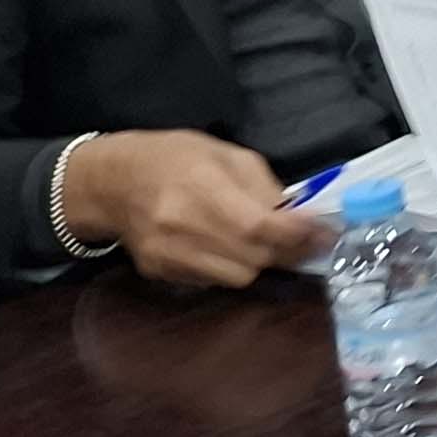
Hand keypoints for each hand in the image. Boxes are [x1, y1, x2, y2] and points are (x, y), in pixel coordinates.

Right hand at [56, 130, 326, 287]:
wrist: (110, 183)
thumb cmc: (175, 158)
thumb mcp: (226, 153)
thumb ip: (264, 187)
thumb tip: (301, 218)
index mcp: (200, 186)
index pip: (258, 225)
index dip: (298, 235)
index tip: (326, 235)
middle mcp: (180, 226)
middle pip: (253, 258)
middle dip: (287, 251)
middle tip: (306, 241)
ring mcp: (167, 254)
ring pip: (238, 278)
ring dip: (261, 263)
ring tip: (265, 242)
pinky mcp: (159, 273)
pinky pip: (213, 282)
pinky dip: (231, 268)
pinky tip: (228, 248)